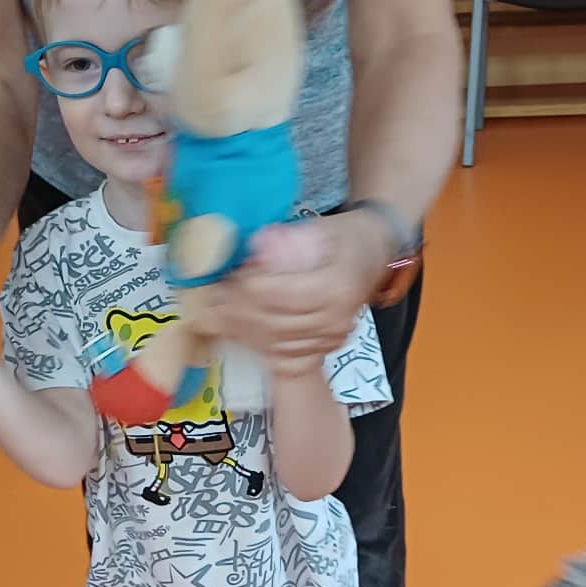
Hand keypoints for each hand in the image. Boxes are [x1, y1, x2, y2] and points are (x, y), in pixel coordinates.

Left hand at [201, 213, 387, 371]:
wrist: (374, 253)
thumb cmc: (345, 236)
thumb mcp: (318, 227)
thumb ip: (285, 240)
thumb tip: (249, 251)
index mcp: (336, 286)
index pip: (275, 294)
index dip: (244, 287)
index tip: (228, 274)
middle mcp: (336, 319)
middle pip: (271, 323)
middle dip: (234, 312)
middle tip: (211, 298)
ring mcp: (332, 338)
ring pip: (274, 345)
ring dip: (240, 333)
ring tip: (217, 316)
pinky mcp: (327, 349)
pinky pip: (286, 359)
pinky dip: (259, 348)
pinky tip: (240, 334)